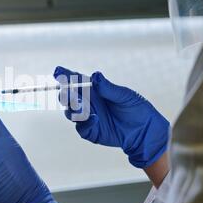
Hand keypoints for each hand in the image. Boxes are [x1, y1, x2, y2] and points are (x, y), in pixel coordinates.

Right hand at [54, 66, 169, 168]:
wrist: (145, 131)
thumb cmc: (136, 109)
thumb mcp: (125, 96)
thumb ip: (108, 88)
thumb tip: (95, 76)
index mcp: (95, 90)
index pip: (77, 81)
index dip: (65, 75)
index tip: (57, 71)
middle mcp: (88, 102)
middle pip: (69, 97)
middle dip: (65, 94)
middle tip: (68, 92)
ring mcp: (88, 117)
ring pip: (71, 112)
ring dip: (73, 108)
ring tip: (82, 106)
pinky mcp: (90, 131)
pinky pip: (81, 127)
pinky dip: (85, 123)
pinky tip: (95, 119)